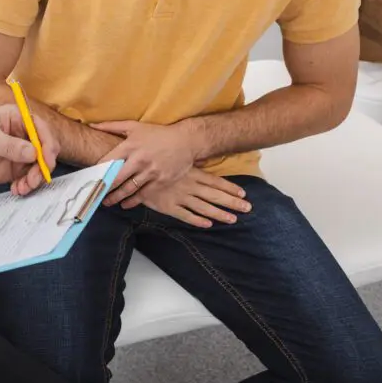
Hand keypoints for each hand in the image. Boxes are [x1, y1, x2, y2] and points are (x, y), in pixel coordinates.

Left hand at [0, 105, 58, 195]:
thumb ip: (10, 146)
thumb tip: (33, 152)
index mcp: (18, 118)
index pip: (41, 129)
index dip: (48, 144)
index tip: (46, 160)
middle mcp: (24, 134)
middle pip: (45, 149)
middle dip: (43, 166)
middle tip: (33, 179)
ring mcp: (22, 152)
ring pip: (40, 166)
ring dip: (35, 179)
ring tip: (23, 187)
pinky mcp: (18, 167)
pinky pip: (30, 177)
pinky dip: (27, 185)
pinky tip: (17, 189)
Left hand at [96, 120, 203, 206]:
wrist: (186, 141)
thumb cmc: (157, 133)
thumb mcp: (134, 127)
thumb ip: (111, 126)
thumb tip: (91, 125)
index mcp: (130, 146)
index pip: (108, 161)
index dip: (97, 172)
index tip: (90, 180)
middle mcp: (139, 160)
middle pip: (116, 178)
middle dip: (104, 189)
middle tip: (95, 195)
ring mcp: (151, 172)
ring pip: (129, 189)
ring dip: (116, 197)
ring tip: (107, 202)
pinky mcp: (161, 181)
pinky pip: (143, 194)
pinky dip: (133, 201)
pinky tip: (125, 204)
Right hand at [136, 167, 251, 227]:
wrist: (134, 168)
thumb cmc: (153, 160)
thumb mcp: (172, 158)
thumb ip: (186, 161)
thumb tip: (200, 160)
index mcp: (191, 173)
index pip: (215, 181)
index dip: (229, 188)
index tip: (243, 193)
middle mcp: (189, 185)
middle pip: (215, 196)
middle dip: (232, 202)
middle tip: (248, 208)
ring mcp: (180, 196)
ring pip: (204, 207)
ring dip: (220, 214)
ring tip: (233, 219)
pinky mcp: (168, 206)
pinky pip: (185, 215)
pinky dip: (197, 220)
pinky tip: (207, 224)